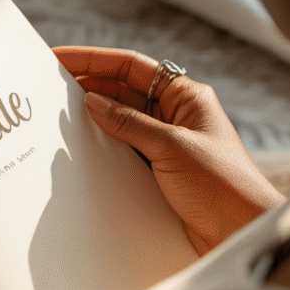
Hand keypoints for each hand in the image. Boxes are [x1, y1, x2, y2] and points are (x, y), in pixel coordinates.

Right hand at [54, 46, 284, 254]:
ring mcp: (166, 144)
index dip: (93, 59)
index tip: (60, 58)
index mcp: (187, 96)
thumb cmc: (222, 184)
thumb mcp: (171, 147)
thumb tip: (92, 101)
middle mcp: (176, 115)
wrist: (241, 231)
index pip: (131, 67)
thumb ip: (129, 123)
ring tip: (56, 117)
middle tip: (48, 87)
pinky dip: (101, 148)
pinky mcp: (159, 172)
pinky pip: (123, 151)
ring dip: (92, 119)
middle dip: (87, 86)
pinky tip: (79, 150)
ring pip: (120, 122)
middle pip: (122, 91)